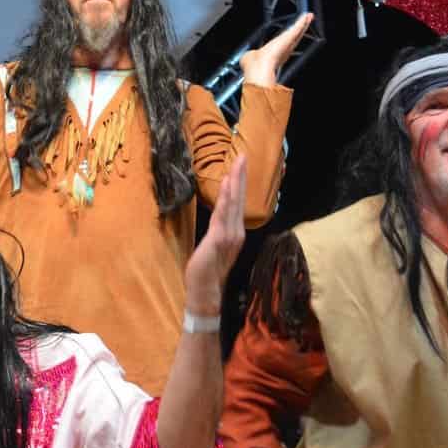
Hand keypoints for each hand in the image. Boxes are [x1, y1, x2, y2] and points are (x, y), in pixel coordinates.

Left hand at [185, 155, 246, 315]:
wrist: (205, 291)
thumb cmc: (207, 270)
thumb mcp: (213, 246)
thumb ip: (218, 231)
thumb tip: (218, 216)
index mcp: (235, 233)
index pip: (238, 204)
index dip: (239, 184)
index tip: (240, 165)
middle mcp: (236, 232)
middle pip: (239, 199)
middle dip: (240, 177)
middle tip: (242, 155)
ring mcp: (229, 235)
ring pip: (233, 203)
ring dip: (235, 182)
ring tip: (236, 164)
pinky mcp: (219, 238)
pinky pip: (223, 214)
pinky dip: (226, 198)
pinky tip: (227, 184)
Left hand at [238, 13, 312, 86]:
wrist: (259, 66)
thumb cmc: (253, 66)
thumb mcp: (250, 58)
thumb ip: (251, 56)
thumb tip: (247, 57)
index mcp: (276, 55)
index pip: (286, 45)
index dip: (291, 39)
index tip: (295, 33)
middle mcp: (284, 49)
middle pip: (295, 37)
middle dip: (301, 29)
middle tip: (306, 22)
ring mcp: (288, 43)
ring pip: (298, 31)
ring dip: (304, 23)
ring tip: (309, 16)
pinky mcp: (289, 36)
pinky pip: (298, 27)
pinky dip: (303, 21)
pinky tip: (307, 15)